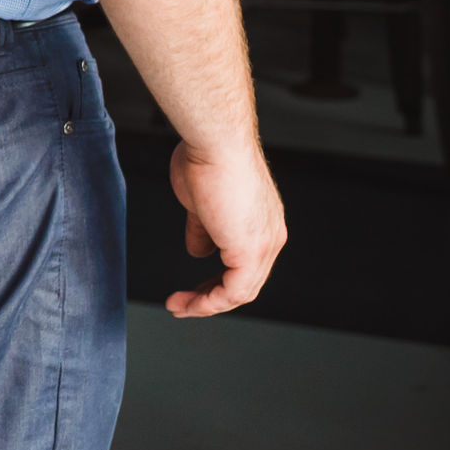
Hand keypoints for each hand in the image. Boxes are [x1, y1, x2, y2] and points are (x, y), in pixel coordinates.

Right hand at [162, 140, 286, 317]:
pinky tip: (191, 303)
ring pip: (241, 291)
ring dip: (206, 303)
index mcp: (262, 223)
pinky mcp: (251, 251)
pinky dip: (211, 302)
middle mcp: (270, 236)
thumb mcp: (199, 202)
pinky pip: (235, 292)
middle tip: (183, 303)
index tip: (192, 287)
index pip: (244, 263)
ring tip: (179, 307)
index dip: (216, 279)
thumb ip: (201, 229)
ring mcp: (264, 245)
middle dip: (210, 296)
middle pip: (244, 282)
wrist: (215, 143)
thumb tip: (197, 248)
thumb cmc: (208, 158)